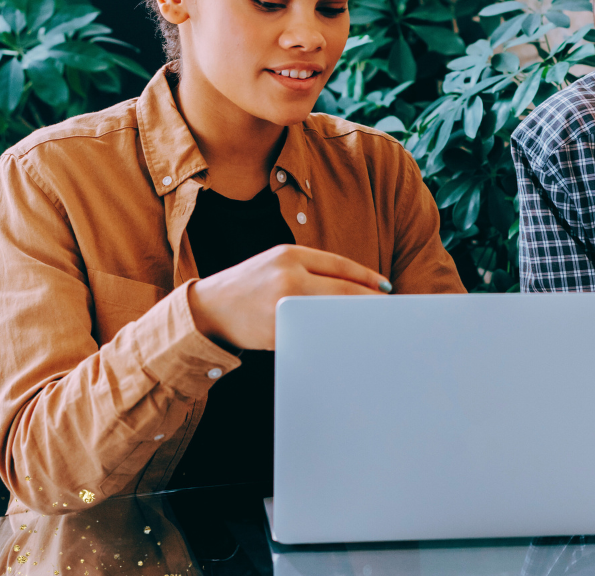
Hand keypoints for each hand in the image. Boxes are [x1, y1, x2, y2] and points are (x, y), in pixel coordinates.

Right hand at [187, 244, 389, 349]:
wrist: (207, 309)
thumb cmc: (248, 286)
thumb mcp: (276, 264)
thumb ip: (310, 270)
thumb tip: (354, 287)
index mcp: (288, 254)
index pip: (340, 264)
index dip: (367, 277)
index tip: (386, 287)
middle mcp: (286, 275)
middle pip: (342, 289)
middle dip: (368, 300)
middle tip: (387, 310)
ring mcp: (282, 304)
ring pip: (331, 313)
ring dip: (354, 320)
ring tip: (370, 325)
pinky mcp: (277, 331)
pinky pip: (313, 333)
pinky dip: (331, 336)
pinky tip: (342, 340)